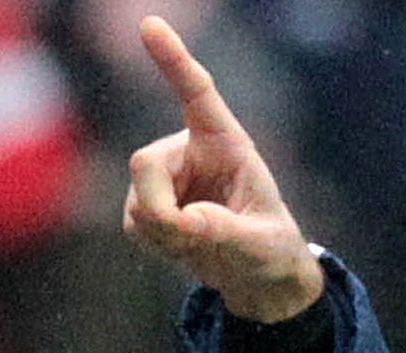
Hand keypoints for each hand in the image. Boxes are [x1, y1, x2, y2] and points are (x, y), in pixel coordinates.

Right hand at [121, 15, 322, 321]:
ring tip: (204, 243)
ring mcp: (163, 175)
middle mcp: (187, 150)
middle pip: (144, 163)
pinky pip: (135, 223)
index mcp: (225, 143)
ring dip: (165, 234)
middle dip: (159, 208)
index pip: (197, 95)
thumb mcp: (263, 244)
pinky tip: (186, 247)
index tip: (151, 25)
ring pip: (138, 200)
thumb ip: (227, 231)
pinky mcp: (144, 201)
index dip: (174, 60)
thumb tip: (184, 222)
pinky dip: (159, 244)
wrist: (255, 274)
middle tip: (188, 237)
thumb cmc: (270, 247)